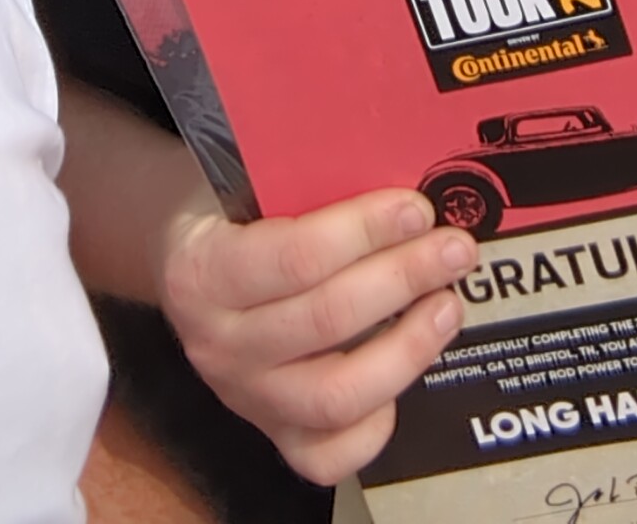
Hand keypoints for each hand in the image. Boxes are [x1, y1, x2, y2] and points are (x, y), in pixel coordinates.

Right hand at [158, 189, 474, 484]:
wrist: (182, 261)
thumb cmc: (228, 211)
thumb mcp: (244, 181)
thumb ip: (306, 184)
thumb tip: (399, 185)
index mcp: (201, 272)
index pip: (296, 258)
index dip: (365, 232)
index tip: (416, 209)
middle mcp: (218, 345)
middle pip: (327, 321)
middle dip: (404, 278)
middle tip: (454, 249)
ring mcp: (246, 397)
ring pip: (337, 394)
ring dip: (407, 348)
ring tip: (447, 305)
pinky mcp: (273, 434)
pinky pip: (331, 455)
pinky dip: (378, 422)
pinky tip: (406, 371)